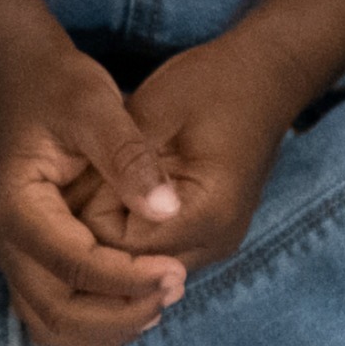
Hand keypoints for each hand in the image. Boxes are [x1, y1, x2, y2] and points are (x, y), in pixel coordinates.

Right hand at [0, 32, 186, 345]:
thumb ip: (128, 156)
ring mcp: (10, 254)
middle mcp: (3, 242)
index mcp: (15, 207)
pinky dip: (93, 320)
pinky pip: (52, 311)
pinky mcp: (25, 257)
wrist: (20, 74)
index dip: (127, 278)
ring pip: (51, 324)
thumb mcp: (95, 105)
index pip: (72, 265)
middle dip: (119, 313)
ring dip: (105, 326)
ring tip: (160, 300)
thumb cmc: (57, 85)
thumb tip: (166, 209)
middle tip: (175, 288)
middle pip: (56, 312)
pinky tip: (137, 299)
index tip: (178, 272)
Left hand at [96, 33, 307, 271]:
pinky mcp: (211, 237)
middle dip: (99, 232)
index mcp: (207, 213)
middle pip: (131, 268)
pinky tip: (125, 194)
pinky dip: (134, 232)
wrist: (265, 77)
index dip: (90, 215)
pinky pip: (158, 252)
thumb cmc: (209, 84)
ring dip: (116, 235)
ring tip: (103, 185)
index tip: (82, 175)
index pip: (121, 246)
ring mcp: (217, 244)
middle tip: (83, 183)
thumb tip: (79, 216)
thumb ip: (120, 167)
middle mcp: (217, 241)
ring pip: (143, 267)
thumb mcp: (153, 114)